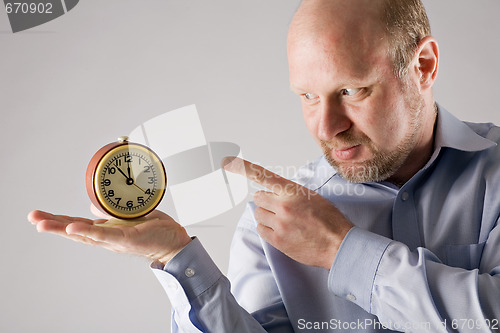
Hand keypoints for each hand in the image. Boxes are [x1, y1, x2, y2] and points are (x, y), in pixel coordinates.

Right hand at [28, 208, 191, 264]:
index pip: (77, 224)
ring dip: (63, 229)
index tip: (39, 216)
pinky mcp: (126, 238)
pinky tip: (74, 228)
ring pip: (85, 234)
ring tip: (43, 224)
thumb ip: (109, 213)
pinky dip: (88, 232)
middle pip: (74, 231)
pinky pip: (104, 235)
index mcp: (106, 229)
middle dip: (52, 225)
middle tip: (32, 218)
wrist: (172, 241)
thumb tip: (92, 207)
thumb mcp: (127, 217)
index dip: (58, 220)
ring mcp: (115, 239)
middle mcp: (107, 236)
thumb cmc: (153, 230)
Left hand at [223, 157, 352, 268]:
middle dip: (266, 202)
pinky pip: (260, 229)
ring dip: (267, 216)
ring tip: (284, 222)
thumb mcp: (312, 197)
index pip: (263, 175)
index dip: (243, 168)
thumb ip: (291, 193)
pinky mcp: (277, 240)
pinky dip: (267, 229)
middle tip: (280, 209)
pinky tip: (282, 232)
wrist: (338, 244)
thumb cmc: (329, 220)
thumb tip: (275, 194)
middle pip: (258, 197)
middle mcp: (283, 204)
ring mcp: (279, 223)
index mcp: (293, 190)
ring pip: (259, 214)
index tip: (227, 162)